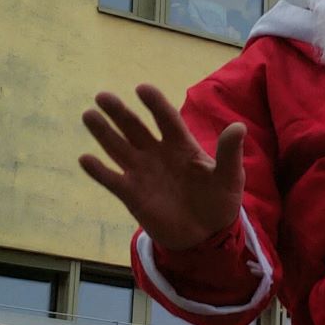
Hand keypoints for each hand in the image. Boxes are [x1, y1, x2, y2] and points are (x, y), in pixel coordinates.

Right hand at [78, 84, 244, 251]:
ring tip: (89, 115)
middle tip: (102, 96)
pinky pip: (112, 180)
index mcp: (181, 145)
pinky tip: (86, 158)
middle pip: (135, 128)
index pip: (165, 119)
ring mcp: (142, 173)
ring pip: (118, 148)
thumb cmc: (219, 201)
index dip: (155, 104)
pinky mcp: (132, 194)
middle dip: (119, 112)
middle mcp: (157, 154)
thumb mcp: (230, 177)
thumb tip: (239, 127)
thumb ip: (230, 153)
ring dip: (103, 133)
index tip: (142, 89)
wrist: (206, 235)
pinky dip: (99, 171)